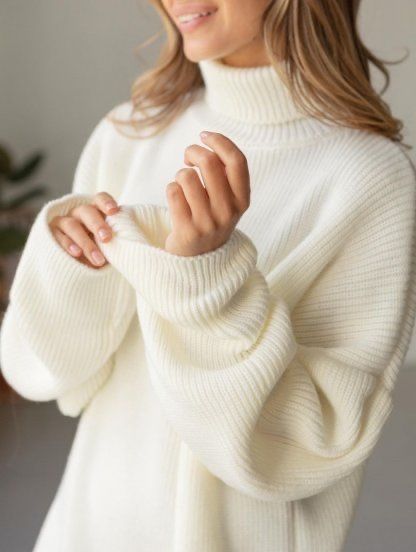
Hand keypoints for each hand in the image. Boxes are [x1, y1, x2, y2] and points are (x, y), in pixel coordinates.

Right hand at [49, 192, 119, 267]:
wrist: (75, 266)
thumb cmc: (100, 252)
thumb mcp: (110, 245)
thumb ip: (116, 240)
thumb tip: (130, 245)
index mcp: (96, 211)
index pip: (100, 199)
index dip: (106, 202)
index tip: (114, 211)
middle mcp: (79, 213)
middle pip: (87, 212)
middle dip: (98, 224)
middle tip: (107, 238)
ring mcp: (63, 222)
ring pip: (72, 225)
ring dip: (85, 242)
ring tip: (98, 260)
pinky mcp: (51, 233)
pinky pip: (58, 236)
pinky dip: (68, 244)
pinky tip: (77, 253)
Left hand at [164, 131, 249, 256]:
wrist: (201, 260)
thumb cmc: (212, 218)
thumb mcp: (228, 199)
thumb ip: (225, 174)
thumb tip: (209, 143)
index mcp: (242, 200)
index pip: (237, 161)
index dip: (220, 141)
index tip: (205, 135)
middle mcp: (228, 212)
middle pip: (209, 163)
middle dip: (194, 151)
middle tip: (188, 157)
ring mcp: (208, 222)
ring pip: (186, 176)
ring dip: (180, 174)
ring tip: (183, 184)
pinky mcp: (187, 230)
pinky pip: (172, 192)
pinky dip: (171, 189)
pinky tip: (176, 199)